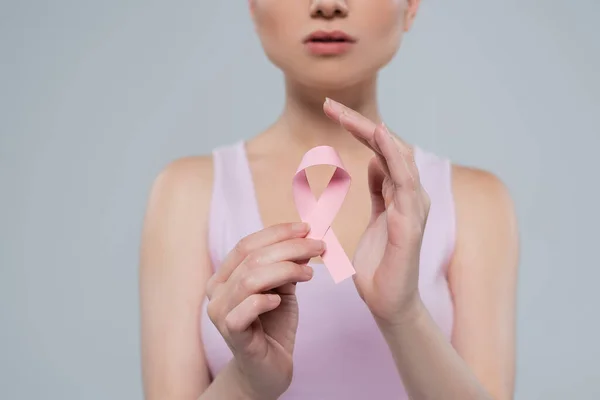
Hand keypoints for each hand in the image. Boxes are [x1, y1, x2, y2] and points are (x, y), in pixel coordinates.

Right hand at [205, 222, 324, 399]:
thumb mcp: (282, 288)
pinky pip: (243, 311)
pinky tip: (280, 300)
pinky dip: (263, 300)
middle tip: (318, 247)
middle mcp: (216, 292)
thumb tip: (305, 239)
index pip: (246, 245)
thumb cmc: (273, 326)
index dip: (276, 233)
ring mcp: (221, 314)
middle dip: (289, 248)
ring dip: (284, 270)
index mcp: (225, 276)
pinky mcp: (232, 336)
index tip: (305, 228)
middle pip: (252, 259)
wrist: (268, 369)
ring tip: (309, 273)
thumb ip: (286, 265)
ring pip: (249, 280)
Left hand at [324, 98, 429, 326]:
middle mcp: (410, 197)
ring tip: (361, 117)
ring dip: (382, 138)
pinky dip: (396, 165)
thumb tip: (374, 161)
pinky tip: (381, 148)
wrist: (387, 302)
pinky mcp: (409, 229)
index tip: (331, 109)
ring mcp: (413, 211)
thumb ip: (379, 189)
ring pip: (402, 164)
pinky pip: (404, 191)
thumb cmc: (380, 262)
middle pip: (390, 149)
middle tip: (331, 104)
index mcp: (399, 193)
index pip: (380, 150)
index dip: (359, 128)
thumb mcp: (375, 218)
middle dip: (361, 124)